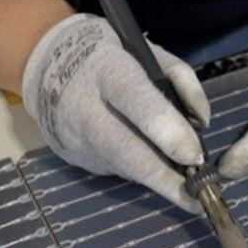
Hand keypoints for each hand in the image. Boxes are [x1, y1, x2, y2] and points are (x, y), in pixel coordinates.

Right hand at [19, 13, 211, 211]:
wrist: (45, 64)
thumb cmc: (108, 54)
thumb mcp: (146, 50)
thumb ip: (180, 80)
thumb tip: (202, 123)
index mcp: (108, 70)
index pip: (137, 103)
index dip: (167, 132)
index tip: (196, 156)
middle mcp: (86, 109)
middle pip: (127, 152)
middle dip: (165, 180)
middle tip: (201, 197)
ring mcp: (76, 140)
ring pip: (124, 168)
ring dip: (158, 178)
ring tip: (187, 181)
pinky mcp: (74, 159)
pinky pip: (115, 168)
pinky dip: (139, 169)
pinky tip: (153, 162)